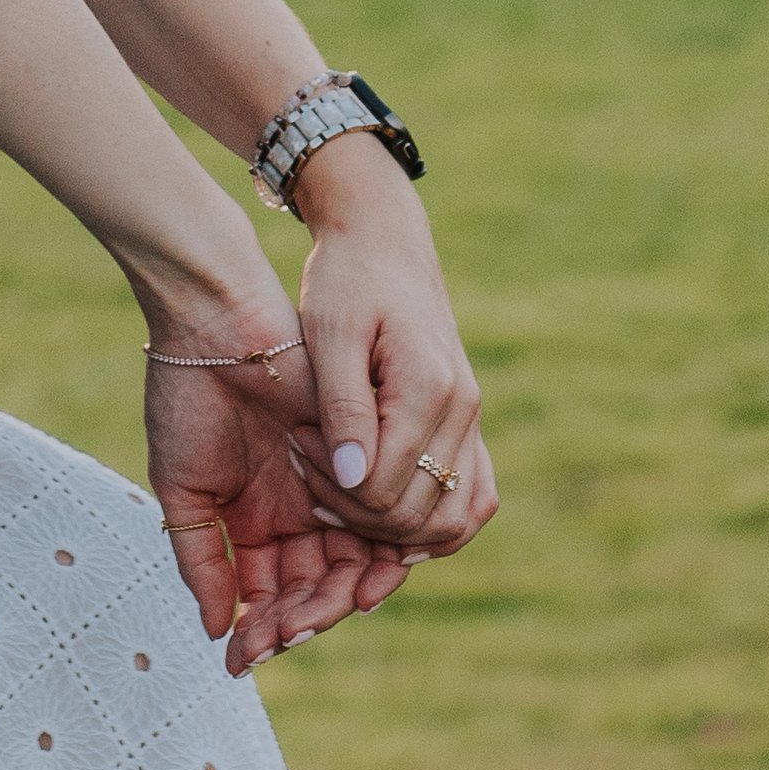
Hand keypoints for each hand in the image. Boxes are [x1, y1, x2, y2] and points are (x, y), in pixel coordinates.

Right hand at [145, 338, 412, 673]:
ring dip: (328, 604)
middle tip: (277, 644)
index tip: (242, 659)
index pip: (269, 593)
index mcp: (255, 521)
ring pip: (347, 570)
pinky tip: (346, 588)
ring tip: (302, 625)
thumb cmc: (189, 402)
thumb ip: (201, 558)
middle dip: (296, 623)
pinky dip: (367, 564)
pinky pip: (379, 529)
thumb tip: (216, 629)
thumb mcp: (182, 489)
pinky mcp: (364, 465)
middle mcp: (299, 512)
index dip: (260, 629)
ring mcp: (332, 489)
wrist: (220, 331)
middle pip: (313, 590)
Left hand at [284, 135, 498, 557]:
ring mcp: (472, 419)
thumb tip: (353, 480)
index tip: (296, 442)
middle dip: (353, 510)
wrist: (385, 241)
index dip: (331, 484)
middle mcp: (463, 410)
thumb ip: (342, 405)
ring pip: (453, 519)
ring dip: (393, 528)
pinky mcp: (468, 422)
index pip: (382, 487)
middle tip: (307, 466)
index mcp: (427, 388)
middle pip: (416, 513)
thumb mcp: (329, 331)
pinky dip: (434, 520)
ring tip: (338, 492)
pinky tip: (384, 515)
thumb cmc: (348, 279)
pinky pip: (472, 498)